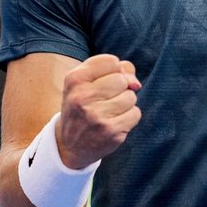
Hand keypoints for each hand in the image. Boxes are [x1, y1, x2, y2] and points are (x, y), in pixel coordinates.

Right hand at [56, 54, 141, 168]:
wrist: (70, 145)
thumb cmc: (84, 105)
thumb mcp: (87, 81)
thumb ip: (116, 70)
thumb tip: (136, 84)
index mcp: (74, 79)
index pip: (111, 61)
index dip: (114, 71)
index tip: (102, 82)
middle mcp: (82, 97)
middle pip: (122, 79)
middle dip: (121, 88)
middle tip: (106, 100)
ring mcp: (96, 116)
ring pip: (131, 96)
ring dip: (126, 103)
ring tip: (109, 111)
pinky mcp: (110, 131)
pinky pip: (136, 114)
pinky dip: (129, 117)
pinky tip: (115, 122)